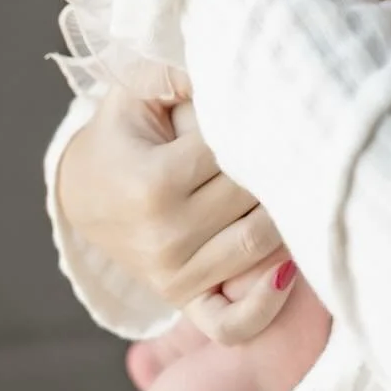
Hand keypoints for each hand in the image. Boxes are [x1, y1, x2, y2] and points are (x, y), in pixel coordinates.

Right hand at [55, 91, 290, 341]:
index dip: (261, 125)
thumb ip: (170, 73)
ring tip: (302, 185)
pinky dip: (265, 305)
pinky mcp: (183, 300)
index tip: (277, 108)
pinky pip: (230, 323)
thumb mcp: (134, 92)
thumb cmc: (122, 132)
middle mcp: (165, 234)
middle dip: (281, 165)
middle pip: (254, 195)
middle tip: (306, 141)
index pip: (234, 151)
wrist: (85, 192)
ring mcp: (175, 274)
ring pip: (259, 245)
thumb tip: (221, 67)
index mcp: (154, 180)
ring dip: (288, 214)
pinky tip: (289, 270)